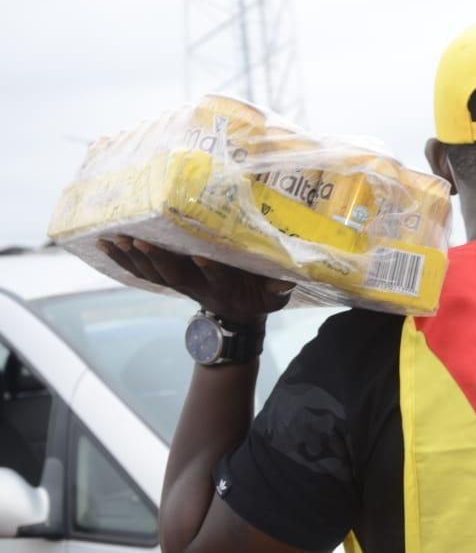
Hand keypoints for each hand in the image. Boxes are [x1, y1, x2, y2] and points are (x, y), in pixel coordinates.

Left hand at [96, 236, 294, 325]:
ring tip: (114, 239)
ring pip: (153, 273)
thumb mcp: (273, 297)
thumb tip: (287, 280)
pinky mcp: (168, 280)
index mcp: (225, 287)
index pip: (217, 278)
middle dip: (156, 258)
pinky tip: (106, 244)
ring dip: (133, 258)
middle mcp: (197, 286)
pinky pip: (142, 272)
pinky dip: (122, 260)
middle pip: (174, 274)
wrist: (235, 318)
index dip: (209, 270)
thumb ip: (278, 289)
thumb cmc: (257, 298)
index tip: (201, 256)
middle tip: (138, 240)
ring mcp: (180, 284)